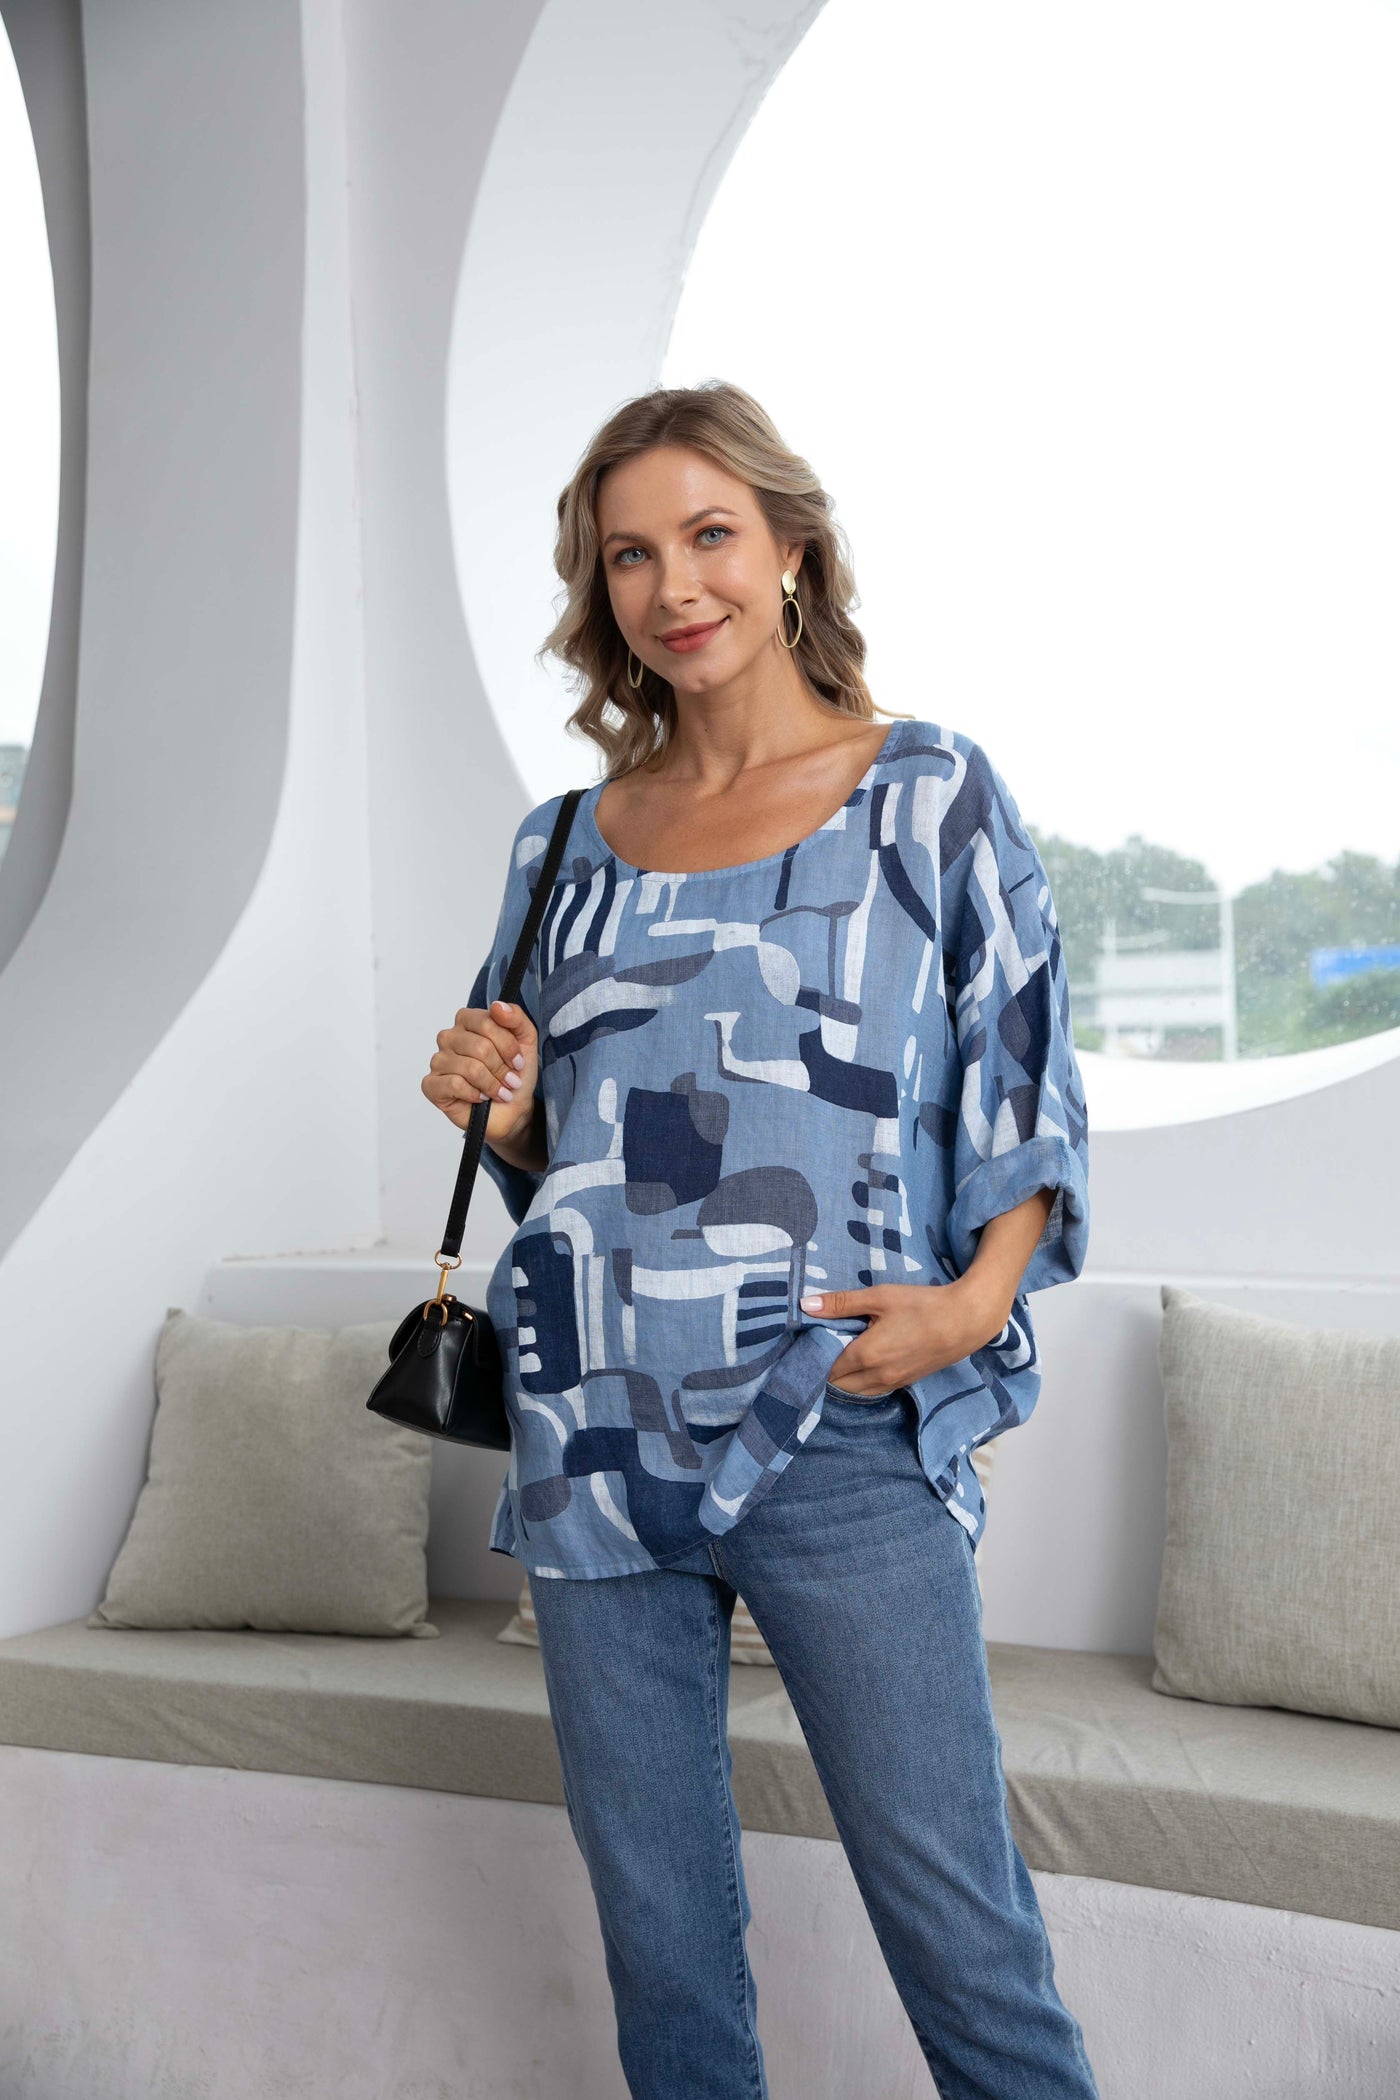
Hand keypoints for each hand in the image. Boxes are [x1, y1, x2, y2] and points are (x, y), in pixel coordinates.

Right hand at [421, 999, 538, 1143]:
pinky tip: (480, 1098)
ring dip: (492, 1084)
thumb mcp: (526, 1041)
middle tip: (510, 1080)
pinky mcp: (431, 1085)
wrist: (512, 1109)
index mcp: (468, 1021)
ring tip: (499, 1091)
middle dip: (501, 1068)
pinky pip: (454, 1084)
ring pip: (470, 1068)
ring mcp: (438, 1061)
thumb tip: (497, 1005)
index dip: (507, 1044)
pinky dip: (475, 1094)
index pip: (486, 1021)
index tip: (518, 1060)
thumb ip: (516, 1018)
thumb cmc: (515, 1074)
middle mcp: (449, 1037)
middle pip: (480, 1047)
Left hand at [798, 1280, 1010, 1395]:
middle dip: (826, 1370)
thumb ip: (841, 1303)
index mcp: (866, 1355)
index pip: (826, 1367)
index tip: (807, 1343)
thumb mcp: (880, 1297)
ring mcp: (893, 1382)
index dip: (814, 1357)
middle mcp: (876, 1376)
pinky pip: (873, 1389)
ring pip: (855, 1391)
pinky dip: (861, 1381)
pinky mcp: (906, 1383)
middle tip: (821, 1348)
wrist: (966, 1321)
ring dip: (843, 1379)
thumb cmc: (922, 1305)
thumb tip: (805, 1306)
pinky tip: (863, 1362)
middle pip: (838, 1384)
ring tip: (840, 1354)